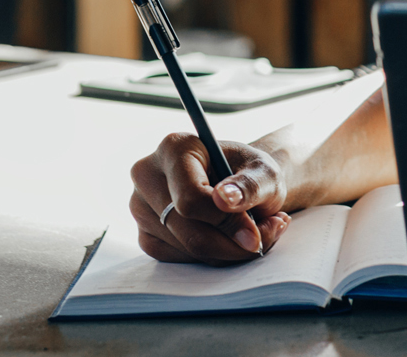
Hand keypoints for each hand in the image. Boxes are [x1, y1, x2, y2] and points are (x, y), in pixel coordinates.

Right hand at [129, 133, 291, 264]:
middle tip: (265, 234)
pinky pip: (181, 260)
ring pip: (188, 249)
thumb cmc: (250, 172)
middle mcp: (148, 175)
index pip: (191, 198)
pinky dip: (212, 256)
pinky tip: (227, 238)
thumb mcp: (264, 172)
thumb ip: (250, 185)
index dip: (226, 220)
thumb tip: (226, 200)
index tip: (256, 230)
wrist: (239, 183)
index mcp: (174, 147)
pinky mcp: (146, 234)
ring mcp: (141, 207)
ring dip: (228, 250)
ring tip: (253, 231)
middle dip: (233, 241)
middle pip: (189, 230)